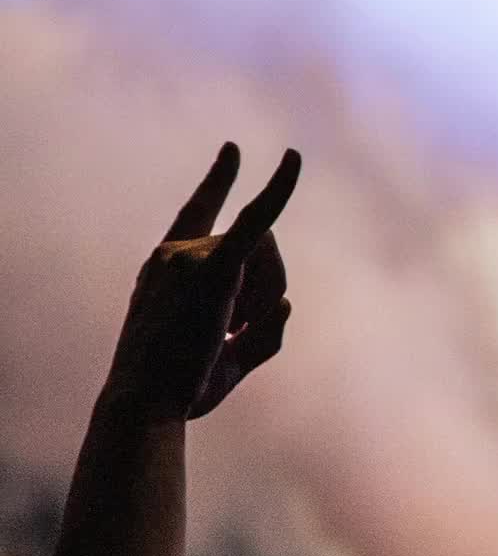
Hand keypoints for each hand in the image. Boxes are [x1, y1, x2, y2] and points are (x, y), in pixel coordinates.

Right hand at [100, 143, 300, 421]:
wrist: (146, 404)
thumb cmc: (178, 388)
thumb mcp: (226, 361)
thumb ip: (262, 333)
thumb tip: (287, 305)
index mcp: (170, 269)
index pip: (197, 212)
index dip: (217, 182)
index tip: (233, 152)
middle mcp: (175, 252)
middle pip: (258, 246)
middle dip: (269, 288)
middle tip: (239, 332)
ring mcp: (190, 255)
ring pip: (268, 256)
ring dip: (266, 298)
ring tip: (230, 333)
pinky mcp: (213, 268)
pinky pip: (257, 218)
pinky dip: (279, 187)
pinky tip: (293, 159)